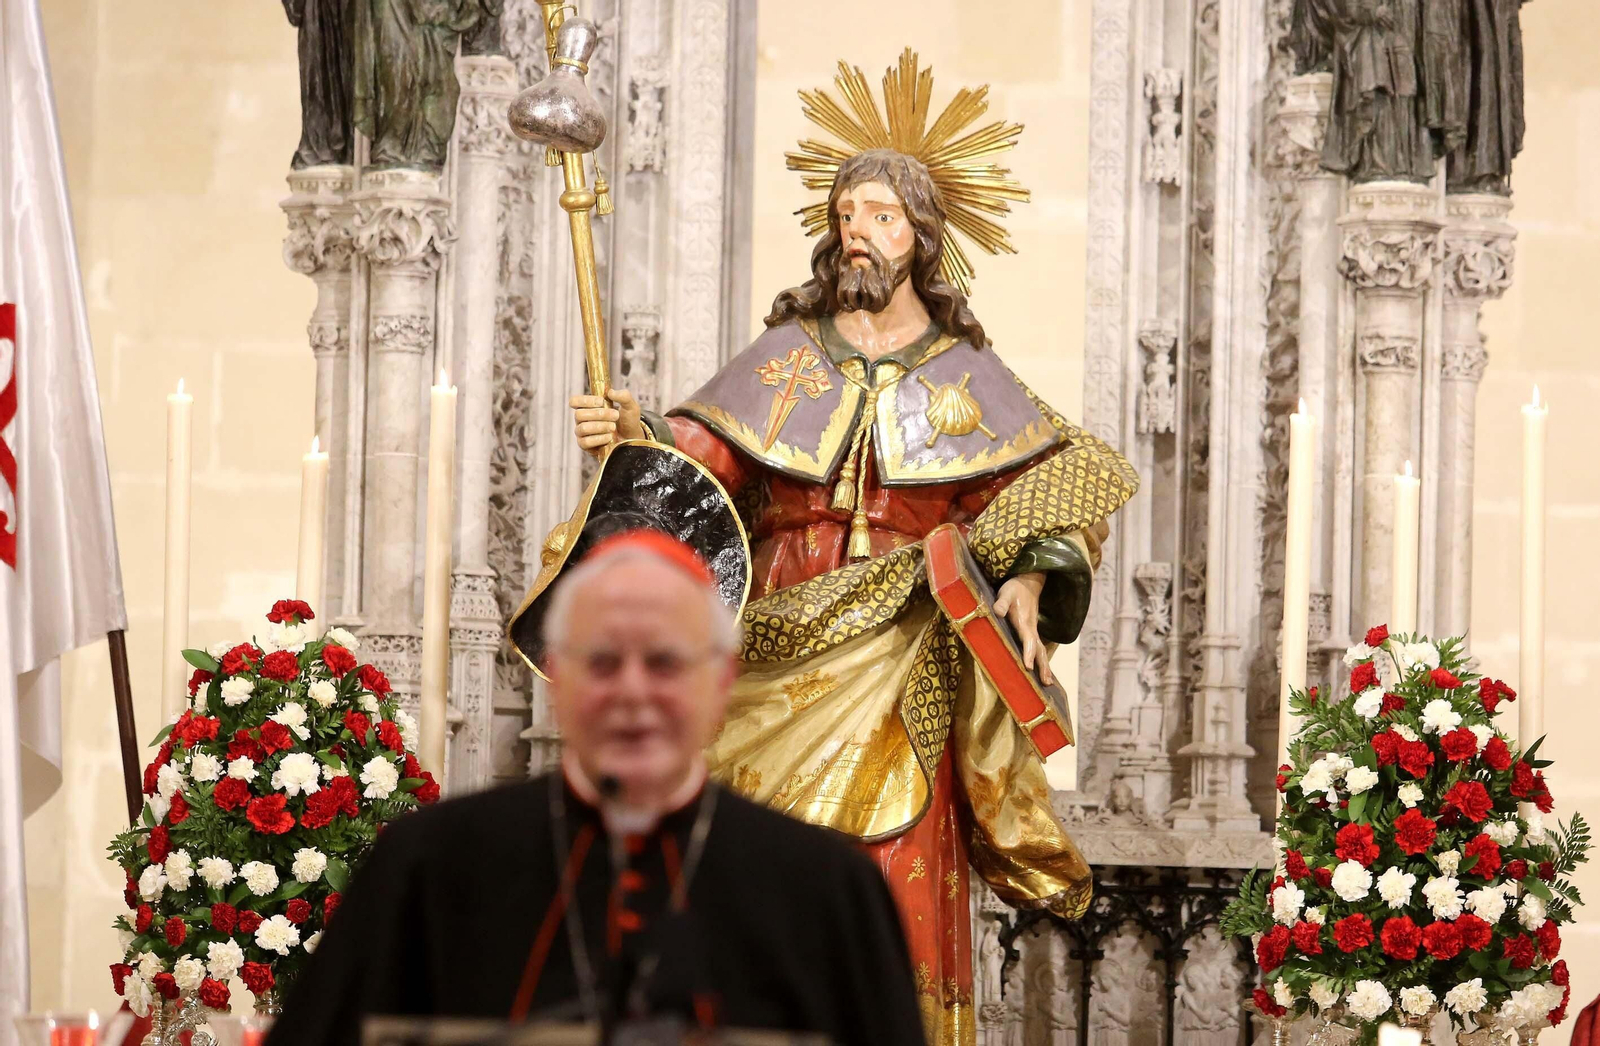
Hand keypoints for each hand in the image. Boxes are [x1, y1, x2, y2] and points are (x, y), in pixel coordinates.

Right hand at [570, 388, 645, 456]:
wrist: (632, 438)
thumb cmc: (628, 421)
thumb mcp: (630, 406)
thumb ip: (623, 396)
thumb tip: (611, 392)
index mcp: (588, 407)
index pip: (575, 401)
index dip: (585, 401)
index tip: (601, 401)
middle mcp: (582, 419)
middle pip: (579, 414)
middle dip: (599, 414)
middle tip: (615, 415)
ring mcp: (582, 433)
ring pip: (583, 428)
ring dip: (600, 426)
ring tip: (613, 427)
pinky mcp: (585, 445)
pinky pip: (585, 442)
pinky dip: (599, 439)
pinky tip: (609, 437)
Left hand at [993, 571, 1053, 686]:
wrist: (1028, 582)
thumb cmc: (1014, 589)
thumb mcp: (1005, 593)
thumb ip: (1001, 602)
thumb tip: (998, 612)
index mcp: (1024, 622)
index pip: (1028, 640)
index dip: (1028, 653)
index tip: (1028, 666)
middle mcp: (1031, 629)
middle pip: (1039, 650)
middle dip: (1042, 666)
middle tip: (1046, 683)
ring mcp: (1033, 630)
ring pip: (1041, 650)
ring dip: (1044, 666)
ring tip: (1047, 682)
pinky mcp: (1032, 631)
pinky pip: (1038, 648)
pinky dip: (1041, 660)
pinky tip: (1041, 670)